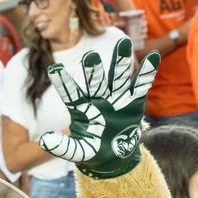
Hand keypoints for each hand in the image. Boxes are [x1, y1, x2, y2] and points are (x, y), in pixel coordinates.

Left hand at [39, 37, 159, 178]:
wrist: (114, 155)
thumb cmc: (92, 150)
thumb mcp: (78, 151)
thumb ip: (63, 147)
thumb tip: (44, 141)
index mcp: (81, 108)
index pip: (70, 94)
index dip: (63, 82)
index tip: (54, 68)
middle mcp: (97, 98)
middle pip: (95, 81)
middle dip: (93, 70)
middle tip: (90, 56)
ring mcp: (116, 97)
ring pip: (117, 77)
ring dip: (120, 60)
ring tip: (124, 42)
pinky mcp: (133, 100)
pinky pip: (140, 84)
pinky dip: (146, 71)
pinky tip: (153, 55)